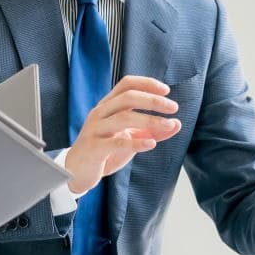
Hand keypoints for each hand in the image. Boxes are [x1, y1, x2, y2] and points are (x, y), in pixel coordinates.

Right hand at [63, 76, 181, 194]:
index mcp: (107, 105)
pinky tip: (151, 144)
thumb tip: (177, 124)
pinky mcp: (94, 148)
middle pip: (127, 97)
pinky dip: (136, 142)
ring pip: (124, 117)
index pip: (126, 84)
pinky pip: (116, 142)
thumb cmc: (105, 150)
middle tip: (173, 107)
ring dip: (150, 120)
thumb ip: (152, 130)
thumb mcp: (131, 137)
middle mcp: (100, 113)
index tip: (167, 91)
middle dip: (153, 100)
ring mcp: (95, 129)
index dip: (147, 83)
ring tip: (168, 125)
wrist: (77, 171)